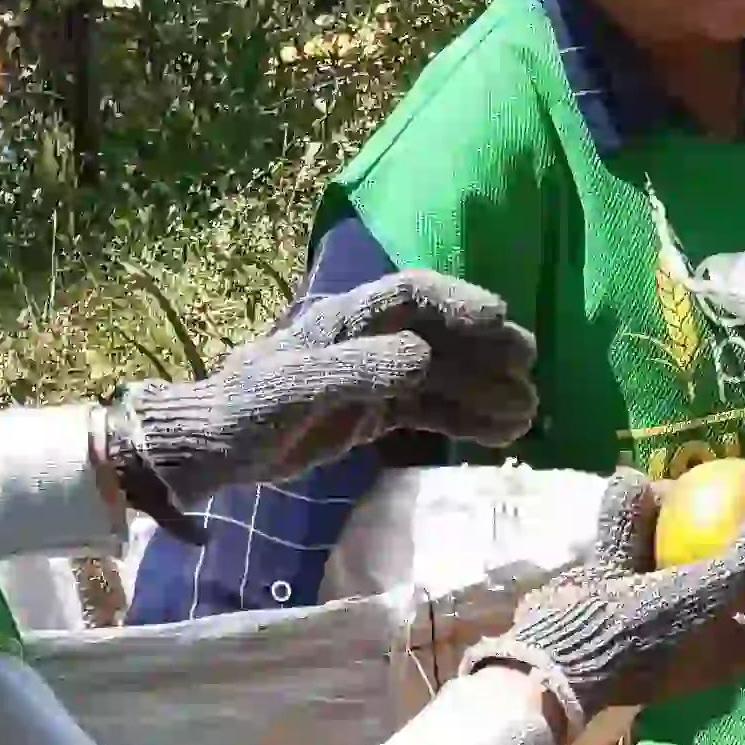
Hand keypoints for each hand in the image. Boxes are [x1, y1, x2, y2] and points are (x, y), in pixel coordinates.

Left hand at [101, 270, 537, 520]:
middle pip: (440, 333)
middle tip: (529, 368)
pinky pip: (431, 408)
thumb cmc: (246, 412)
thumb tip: (422, 357)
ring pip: (443, 375)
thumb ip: (356, 370)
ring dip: (486, 389)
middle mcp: (368, 339)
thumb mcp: (295, 391)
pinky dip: (466, 419)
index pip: (412, 295)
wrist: (214, 448)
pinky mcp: (375, 410)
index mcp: (345, 319)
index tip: (500, 321)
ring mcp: (375, 375)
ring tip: (529, 413)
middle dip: (487, 349)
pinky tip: (502, 435)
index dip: (459, 302)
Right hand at [464, 468, 744, 736]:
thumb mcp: (707, 595)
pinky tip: (635, 480)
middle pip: (739, 586)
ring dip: (683, 519)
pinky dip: (630, 516)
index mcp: (729, 649)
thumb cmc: (645, 636)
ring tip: (695, 481)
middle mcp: (696, 632)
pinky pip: (630, 547)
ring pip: (679, 557)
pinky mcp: (610, 592)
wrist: (557, 656)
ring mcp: (652, 612)